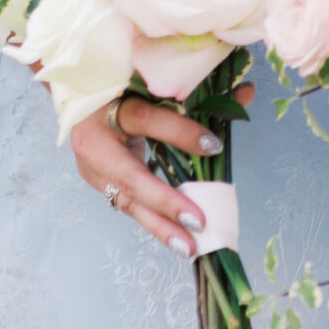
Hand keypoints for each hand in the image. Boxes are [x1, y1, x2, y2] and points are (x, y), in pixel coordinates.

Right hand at [69, 86, 253, 255]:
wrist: (80, 92)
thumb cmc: (125, 81)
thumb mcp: (154, 82)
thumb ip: (200, 89)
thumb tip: (247, 92)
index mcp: (105, 104)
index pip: (145, 119)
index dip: (180, 133)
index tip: (214, 146)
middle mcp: (93, 140)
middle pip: (130, 177)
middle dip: (166, 203)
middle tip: (199, 222)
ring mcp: (91, 166)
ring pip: (127, 201)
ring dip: (160, 225)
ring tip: (189, 246)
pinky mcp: (97, 181)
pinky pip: (128, 203)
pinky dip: (154, 220)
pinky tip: (177, 237)